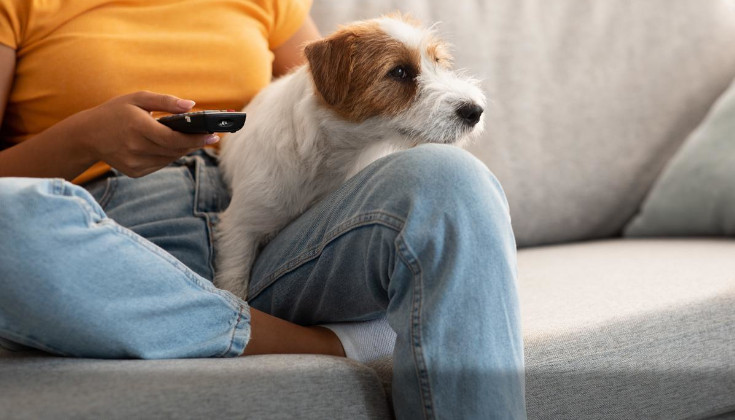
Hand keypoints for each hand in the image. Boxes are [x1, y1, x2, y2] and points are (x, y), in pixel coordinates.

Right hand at [72, 91, 218, 177]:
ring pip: (170, 158)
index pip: (174, 138)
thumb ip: (166, 101)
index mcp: (138, 127)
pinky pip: (160, 164)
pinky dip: (168, 155)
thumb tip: (191, 106)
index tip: (214, 135)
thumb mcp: (138, 99)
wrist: (87, 135)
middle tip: (208, 136)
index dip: (196, 139)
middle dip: (194, 143)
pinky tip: (170, 146)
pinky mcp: (135, 172)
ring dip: (183, 149)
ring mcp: (135, 163)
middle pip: (176, 150)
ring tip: (192, 139)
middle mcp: (136, 148)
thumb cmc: (115, 112)